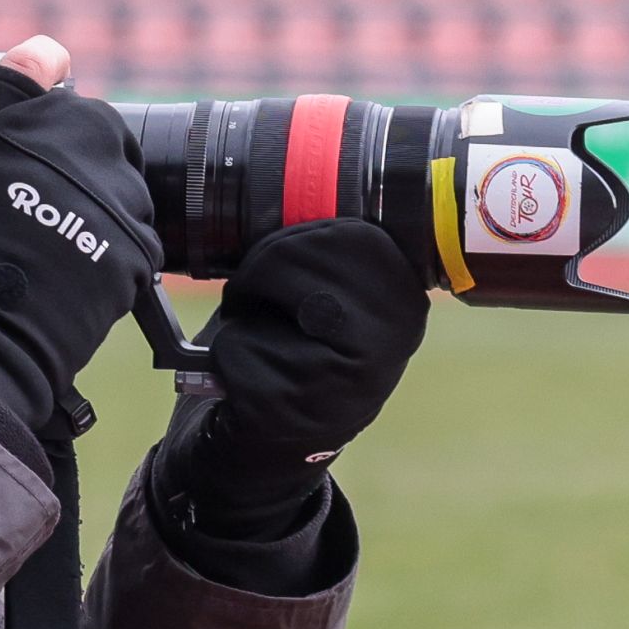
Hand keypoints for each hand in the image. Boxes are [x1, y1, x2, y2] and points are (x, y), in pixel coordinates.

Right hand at [0, 40, 158, 433]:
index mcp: (35, 109)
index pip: (46, 66)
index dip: (33, 89)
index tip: (27, 108)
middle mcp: (87, 138)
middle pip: (91, 132)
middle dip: (68, 160)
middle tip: (30, 206)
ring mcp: (121, 192)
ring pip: (117, 183)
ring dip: (92, 205)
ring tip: (47, 248)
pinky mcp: (140, 244)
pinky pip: (131, 236)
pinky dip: (108, 251)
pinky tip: (69, 273)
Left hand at [154, 219, 428, 539]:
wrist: (265, 453)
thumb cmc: (287, 354)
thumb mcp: (326, 296)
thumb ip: (325, 250)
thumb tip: (283, 176)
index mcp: (404, 297)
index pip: (342, 229)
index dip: (291, 244)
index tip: (282, 273)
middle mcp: (391, 336)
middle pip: (296, 252)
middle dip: (260, 274)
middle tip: (259, 308)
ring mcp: (347, 376)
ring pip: (262, 294)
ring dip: (242, 317)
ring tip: (264, 345)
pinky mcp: (294, 409)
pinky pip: (233, 350)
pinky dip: (224, 363)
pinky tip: (251, 388)